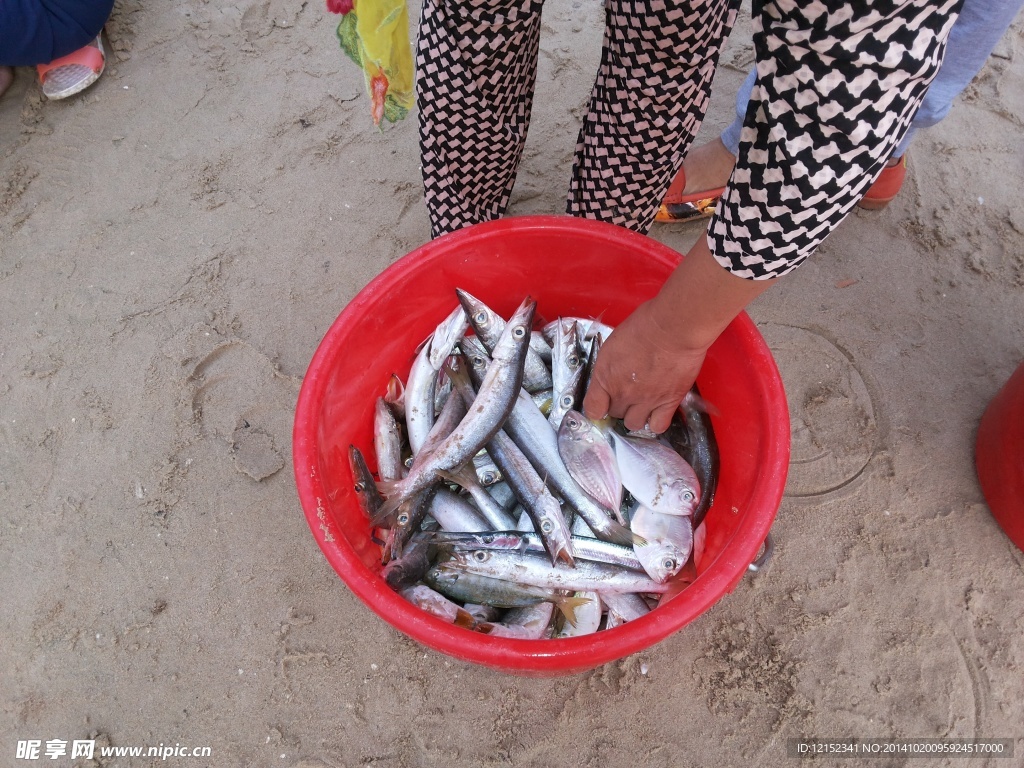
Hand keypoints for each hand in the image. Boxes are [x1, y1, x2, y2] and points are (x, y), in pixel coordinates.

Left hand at [582, 232, 776, 432]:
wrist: (672, 328)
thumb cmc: (644, 326)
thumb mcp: (614, 343)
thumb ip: (609, 365)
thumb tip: (611, 374)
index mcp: (605, 377)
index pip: (592, 409)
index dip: (597, 408)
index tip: (602, 404)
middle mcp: (623, 393)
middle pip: (615, 414)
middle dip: (619, 406)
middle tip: (628, 393)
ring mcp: (646, 401)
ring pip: (634, 424)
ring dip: (637, 416)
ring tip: (643, 403)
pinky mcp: (668, 403)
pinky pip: (658, 426)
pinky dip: (657, 422)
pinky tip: (658, 410)